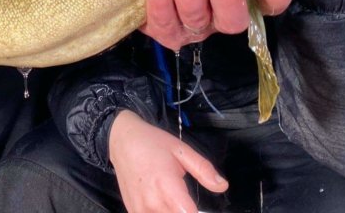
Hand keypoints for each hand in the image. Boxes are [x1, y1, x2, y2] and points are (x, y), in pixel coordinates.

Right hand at [108, 110, 227, 212]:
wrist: (121, 140)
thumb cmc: (153, 143)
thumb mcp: (181, 150)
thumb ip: (203, 169)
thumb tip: (223, 186)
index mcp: (167, 186)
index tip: (198, 208)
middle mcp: (152, 202)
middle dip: (185, 211)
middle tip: (186, 202)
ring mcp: (140, 210)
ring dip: (173, 212)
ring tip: (175, 201)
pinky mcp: (133, 212)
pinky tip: (163, 204)